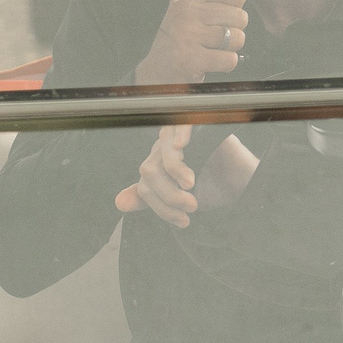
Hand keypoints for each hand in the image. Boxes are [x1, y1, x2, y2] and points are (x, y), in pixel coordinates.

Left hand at [114, 125, 258, 228]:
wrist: (224, 150)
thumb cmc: (204, 171)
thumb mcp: (176, 188)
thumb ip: (150, 198)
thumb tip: (119, 203)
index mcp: (156, 168)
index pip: (146, 189)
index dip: (162, 209)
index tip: (184, 221)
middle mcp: (160, 151)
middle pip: (150, 172)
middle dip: (169, 195)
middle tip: (192, 206)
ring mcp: (174, 135)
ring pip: (162, 153)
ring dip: (175, 171)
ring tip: (191, 184)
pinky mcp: (190, 120)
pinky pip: (180, 124)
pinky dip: (179, 133)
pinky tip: (182, 145)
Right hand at [131, 0, 249, 85]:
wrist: (158, 67)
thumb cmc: (179, 27)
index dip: (233, 9)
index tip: (214, 15)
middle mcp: (186, 8)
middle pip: (241, 17)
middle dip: (232, 31)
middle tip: (210, 36)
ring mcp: (186, 33)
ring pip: (237, 38)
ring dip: (228, 48)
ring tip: (209, 48)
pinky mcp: (189, 58)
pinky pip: (230, 59)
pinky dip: (224, 63)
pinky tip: (207, 61)